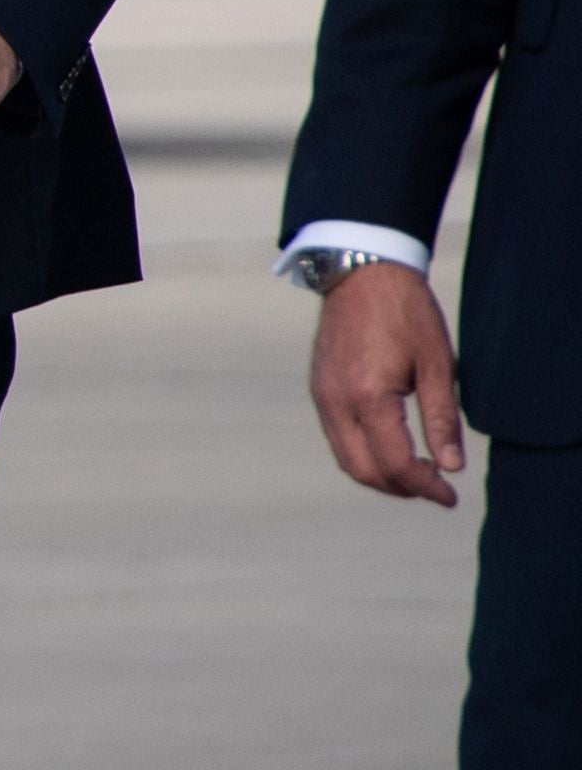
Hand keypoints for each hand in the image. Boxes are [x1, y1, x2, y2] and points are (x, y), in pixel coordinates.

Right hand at [309, 259, 465, 506]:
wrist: (362, 274)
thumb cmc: (405, 313)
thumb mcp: (437, 364)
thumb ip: (442, 418)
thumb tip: (450, 466)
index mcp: (368, 397)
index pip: (395, 463)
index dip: (425, 486)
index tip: (450, 495)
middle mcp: (336, 404)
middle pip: (363, 471)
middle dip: (400, 488)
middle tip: (435, 488)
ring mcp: (322, 398)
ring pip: (346, 459)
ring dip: (380, 475)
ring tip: (416, 471)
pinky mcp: (319, 391)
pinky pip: (338, 438)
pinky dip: (364, 455)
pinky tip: (390, 445)